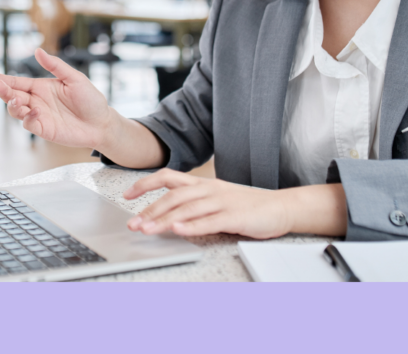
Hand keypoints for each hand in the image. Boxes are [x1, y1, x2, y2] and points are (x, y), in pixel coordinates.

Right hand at [0, 48, 113, 148]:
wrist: (102, 123)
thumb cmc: (90, 99)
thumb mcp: (75, 78)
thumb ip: (56, 66)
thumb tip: (37, 51)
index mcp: (41, 86)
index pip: (15, 81)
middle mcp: (36, 101)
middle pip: (11, 95)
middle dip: (2, 90)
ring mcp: (38, 116)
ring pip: (15, 110)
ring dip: (12, 104)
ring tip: (16, 99)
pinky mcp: (44, 129)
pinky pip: (29, 124)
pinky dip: (28, 118)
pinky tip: (34, 111)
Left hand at [123, 169, 292, 239]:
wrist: (280, 207)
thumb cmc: (247, 205)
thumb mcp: (216, 199)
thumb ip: (194, 202)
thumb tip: (166, 213)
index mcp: (203, 184)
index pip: (168, 177)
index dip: (146, 183)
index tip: (127, 195)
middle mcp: (209, 189)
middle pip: (173, 195)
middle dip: (150, 209)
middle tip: (133, 223)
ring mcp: (222, 201)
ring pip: (187, 208)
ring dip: (165, 219)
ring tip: (148, 230)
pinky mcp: (235, 216)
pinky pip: (209, 221)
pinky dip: (192, 226)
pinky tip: (178, 230)